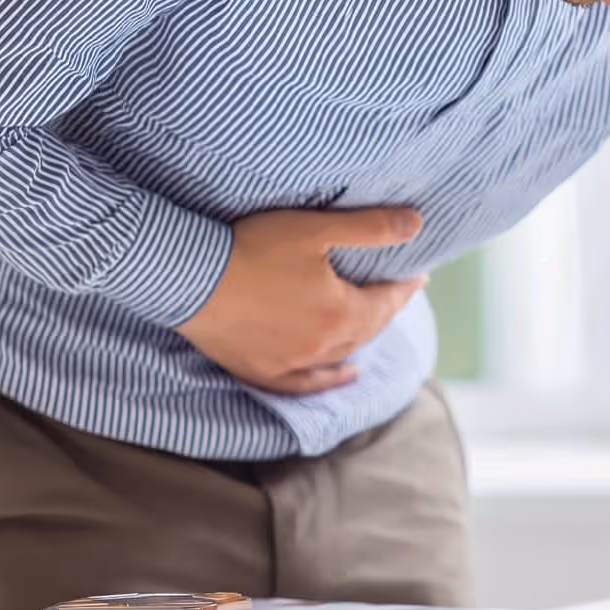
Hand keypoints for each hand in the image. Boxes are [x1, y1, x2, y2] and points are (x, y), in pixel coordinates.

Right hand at [178, 206, 425, 395]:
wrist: (190, 278)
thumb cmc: (253, 247)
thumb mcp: (317, 227)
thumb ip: (371, 228)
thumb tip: (417, 226)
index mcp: (341, 313)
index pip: (386, 302)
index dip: (405, 288)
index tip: (420, 275)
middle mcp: (323, 346)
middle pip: (367, 330)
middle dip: (387, 310)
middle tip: (399, 294)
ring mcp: (291, 363)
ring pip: (341, 355)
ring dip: (363, 340)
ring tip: (376, 325)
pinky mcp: (262, 371)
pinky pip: (306, 383)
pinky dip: (330, 380)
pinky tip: (345, 375)